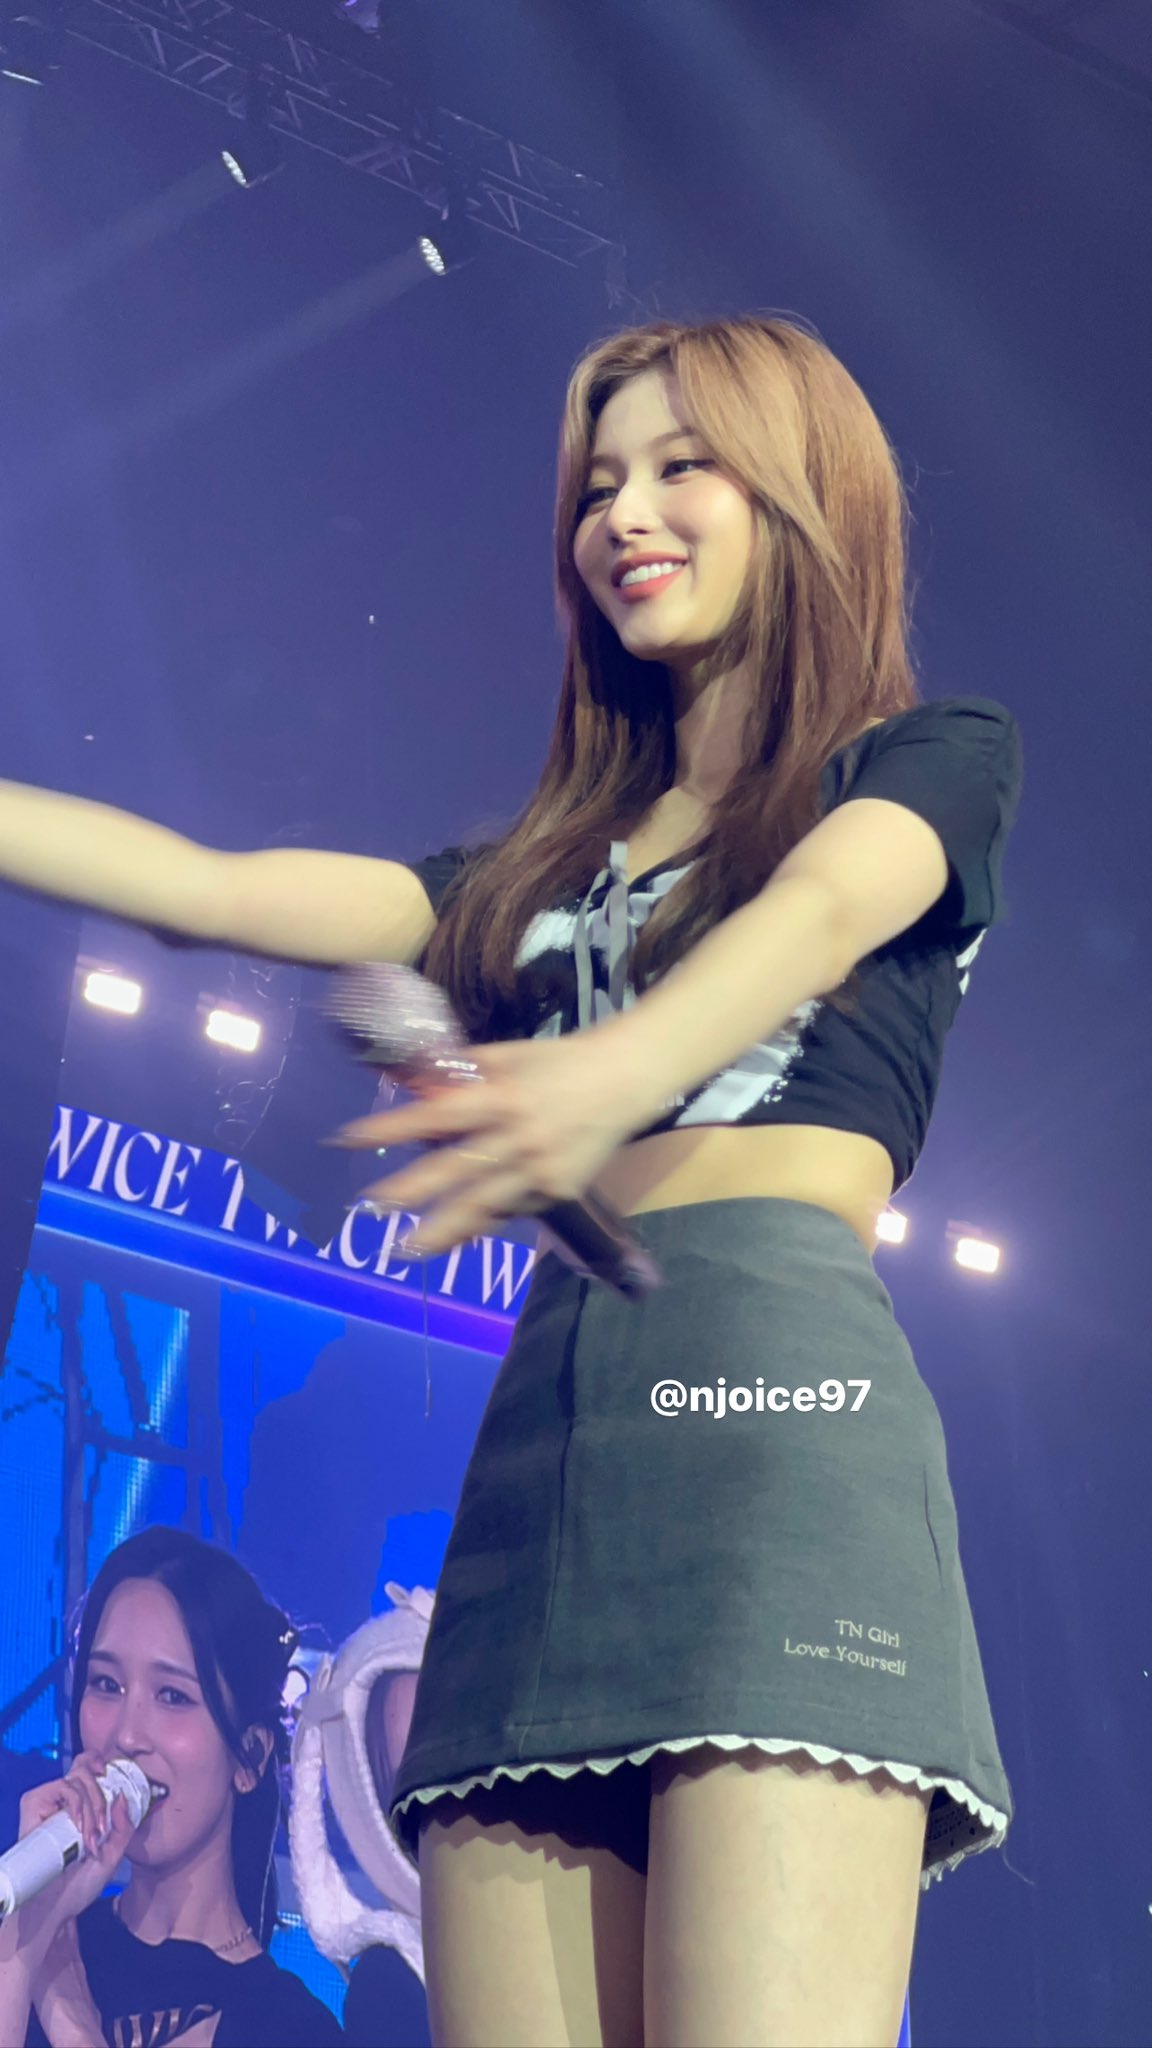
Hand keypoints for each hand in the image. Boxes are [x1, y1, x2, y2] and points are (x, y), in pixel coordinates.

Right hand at [4, 1757, 140, 1966]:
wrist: (54, 1908)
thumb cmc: (79, 1886)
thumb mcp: (112, 1855)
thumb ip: (123, 1828)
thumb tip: (122, 1796)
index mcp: (81, 1809)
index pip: (86, 1769)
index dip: (96, 1762)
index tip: (108, 1771)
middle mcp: (63, 1803)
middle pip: (84, 1769)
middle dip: (100, 1798)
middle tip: (100, 1828)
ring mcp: (48, 1804)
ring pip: (76, 1778)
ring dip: (90, 1806)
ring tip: (89, 1837)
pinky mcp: (33, 1808)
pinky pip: (60, 1787)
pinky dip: (75, 1803)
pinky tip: (77, 1827)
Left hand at [327, 1031, 645, 1256]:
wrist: (624, 1082)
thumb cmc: (558, 1062)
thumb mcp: (506, 1055)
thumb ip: (459, 1073)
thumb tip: (410, 1085)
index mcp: (501, 1096)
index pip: (435, 1115)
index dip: (390, 1128)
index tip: (347, 1139)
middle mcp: (518, 1136)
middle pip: (455, 1171)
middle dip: (408, 1192)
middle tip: (369, 1207)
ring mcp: (540, 1169)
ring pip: (483, 1206)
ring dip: (442, 1231)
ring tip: (405, 1249)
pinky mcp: (558, 1191)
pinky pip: (511, 1211)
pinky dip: (482, 1224)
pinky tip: (457, 1237)